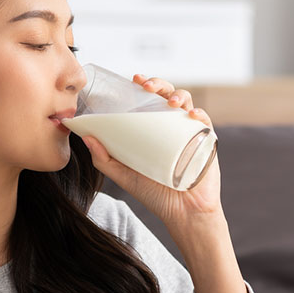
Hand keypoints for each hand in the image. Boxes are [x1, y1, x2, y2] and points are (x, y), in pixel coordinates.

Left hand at [81, 73, 222, 228]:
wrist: (182, 213)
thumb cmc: (153, 193)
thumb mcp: (123, 175)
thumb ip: (104, 159)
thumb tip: (86, 137)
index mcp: (152, 128)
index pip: (148, 100)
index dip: (143, 86)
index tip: (133, 79)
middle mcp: (171, 126)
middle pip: (167, 95)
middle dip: (158, 84)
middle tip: (146, 86)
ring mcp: (189, 132)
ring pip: (187, 102)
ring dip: (178, 95)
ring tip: (169, 101)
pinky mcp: (207, 142)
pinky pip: (205, 122)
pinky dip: (199, 114)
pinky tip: (190, 115)